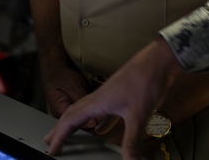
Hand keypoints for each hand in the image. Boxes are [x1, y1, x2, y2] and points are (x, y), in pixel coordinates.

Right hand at [44, 38, 181, 157]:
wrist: (159, 60)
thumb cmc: (146, 80)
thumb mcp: (138, 116)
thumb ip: (131, 142)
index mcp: (97, 102)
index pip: (70, 120)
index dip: (59, 136)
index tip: (51, 149)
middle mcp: (99, 98)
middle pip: (72, 114)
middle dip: (59, 129)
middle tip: (49, 141)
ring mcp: (108, 95)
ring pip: (85, 111)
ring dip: (75, 123)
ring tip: (69, 134)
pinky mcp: (119, 94)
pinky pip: (101, 111)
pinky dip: (96, 121)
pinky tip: (100, 127)